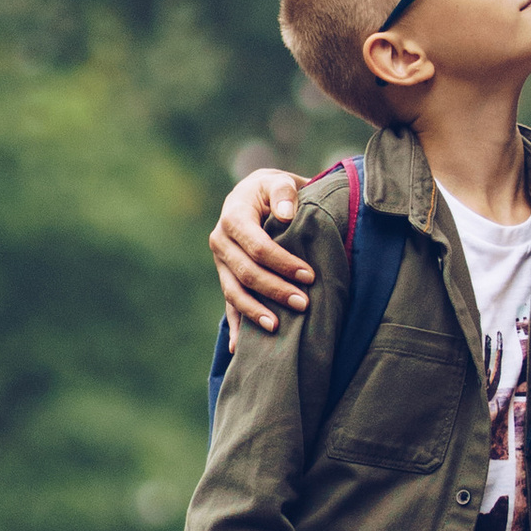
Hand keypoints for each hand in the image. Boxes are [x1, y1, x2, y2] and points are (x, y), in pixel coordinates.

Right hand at [212, 169, 312, 334]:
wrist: (256, 195)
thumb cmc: (274, 190)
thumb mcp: (279, 181)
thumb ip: (284, 191)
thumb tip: (286, 214)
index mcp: (233, 216)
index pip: (257, 246)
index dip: (282, 263)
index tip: (309, 276)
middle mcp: (220, 241)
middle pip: (246, 273)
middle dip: (274, 290)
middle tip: (303, 304)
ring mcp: (221, 263)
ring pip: (233, 293)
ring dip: (254, 312)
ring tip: (277, 328)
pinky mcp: (225, 277)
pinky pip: (228, 305)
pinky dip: (234, 327)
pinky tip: (238, 349)